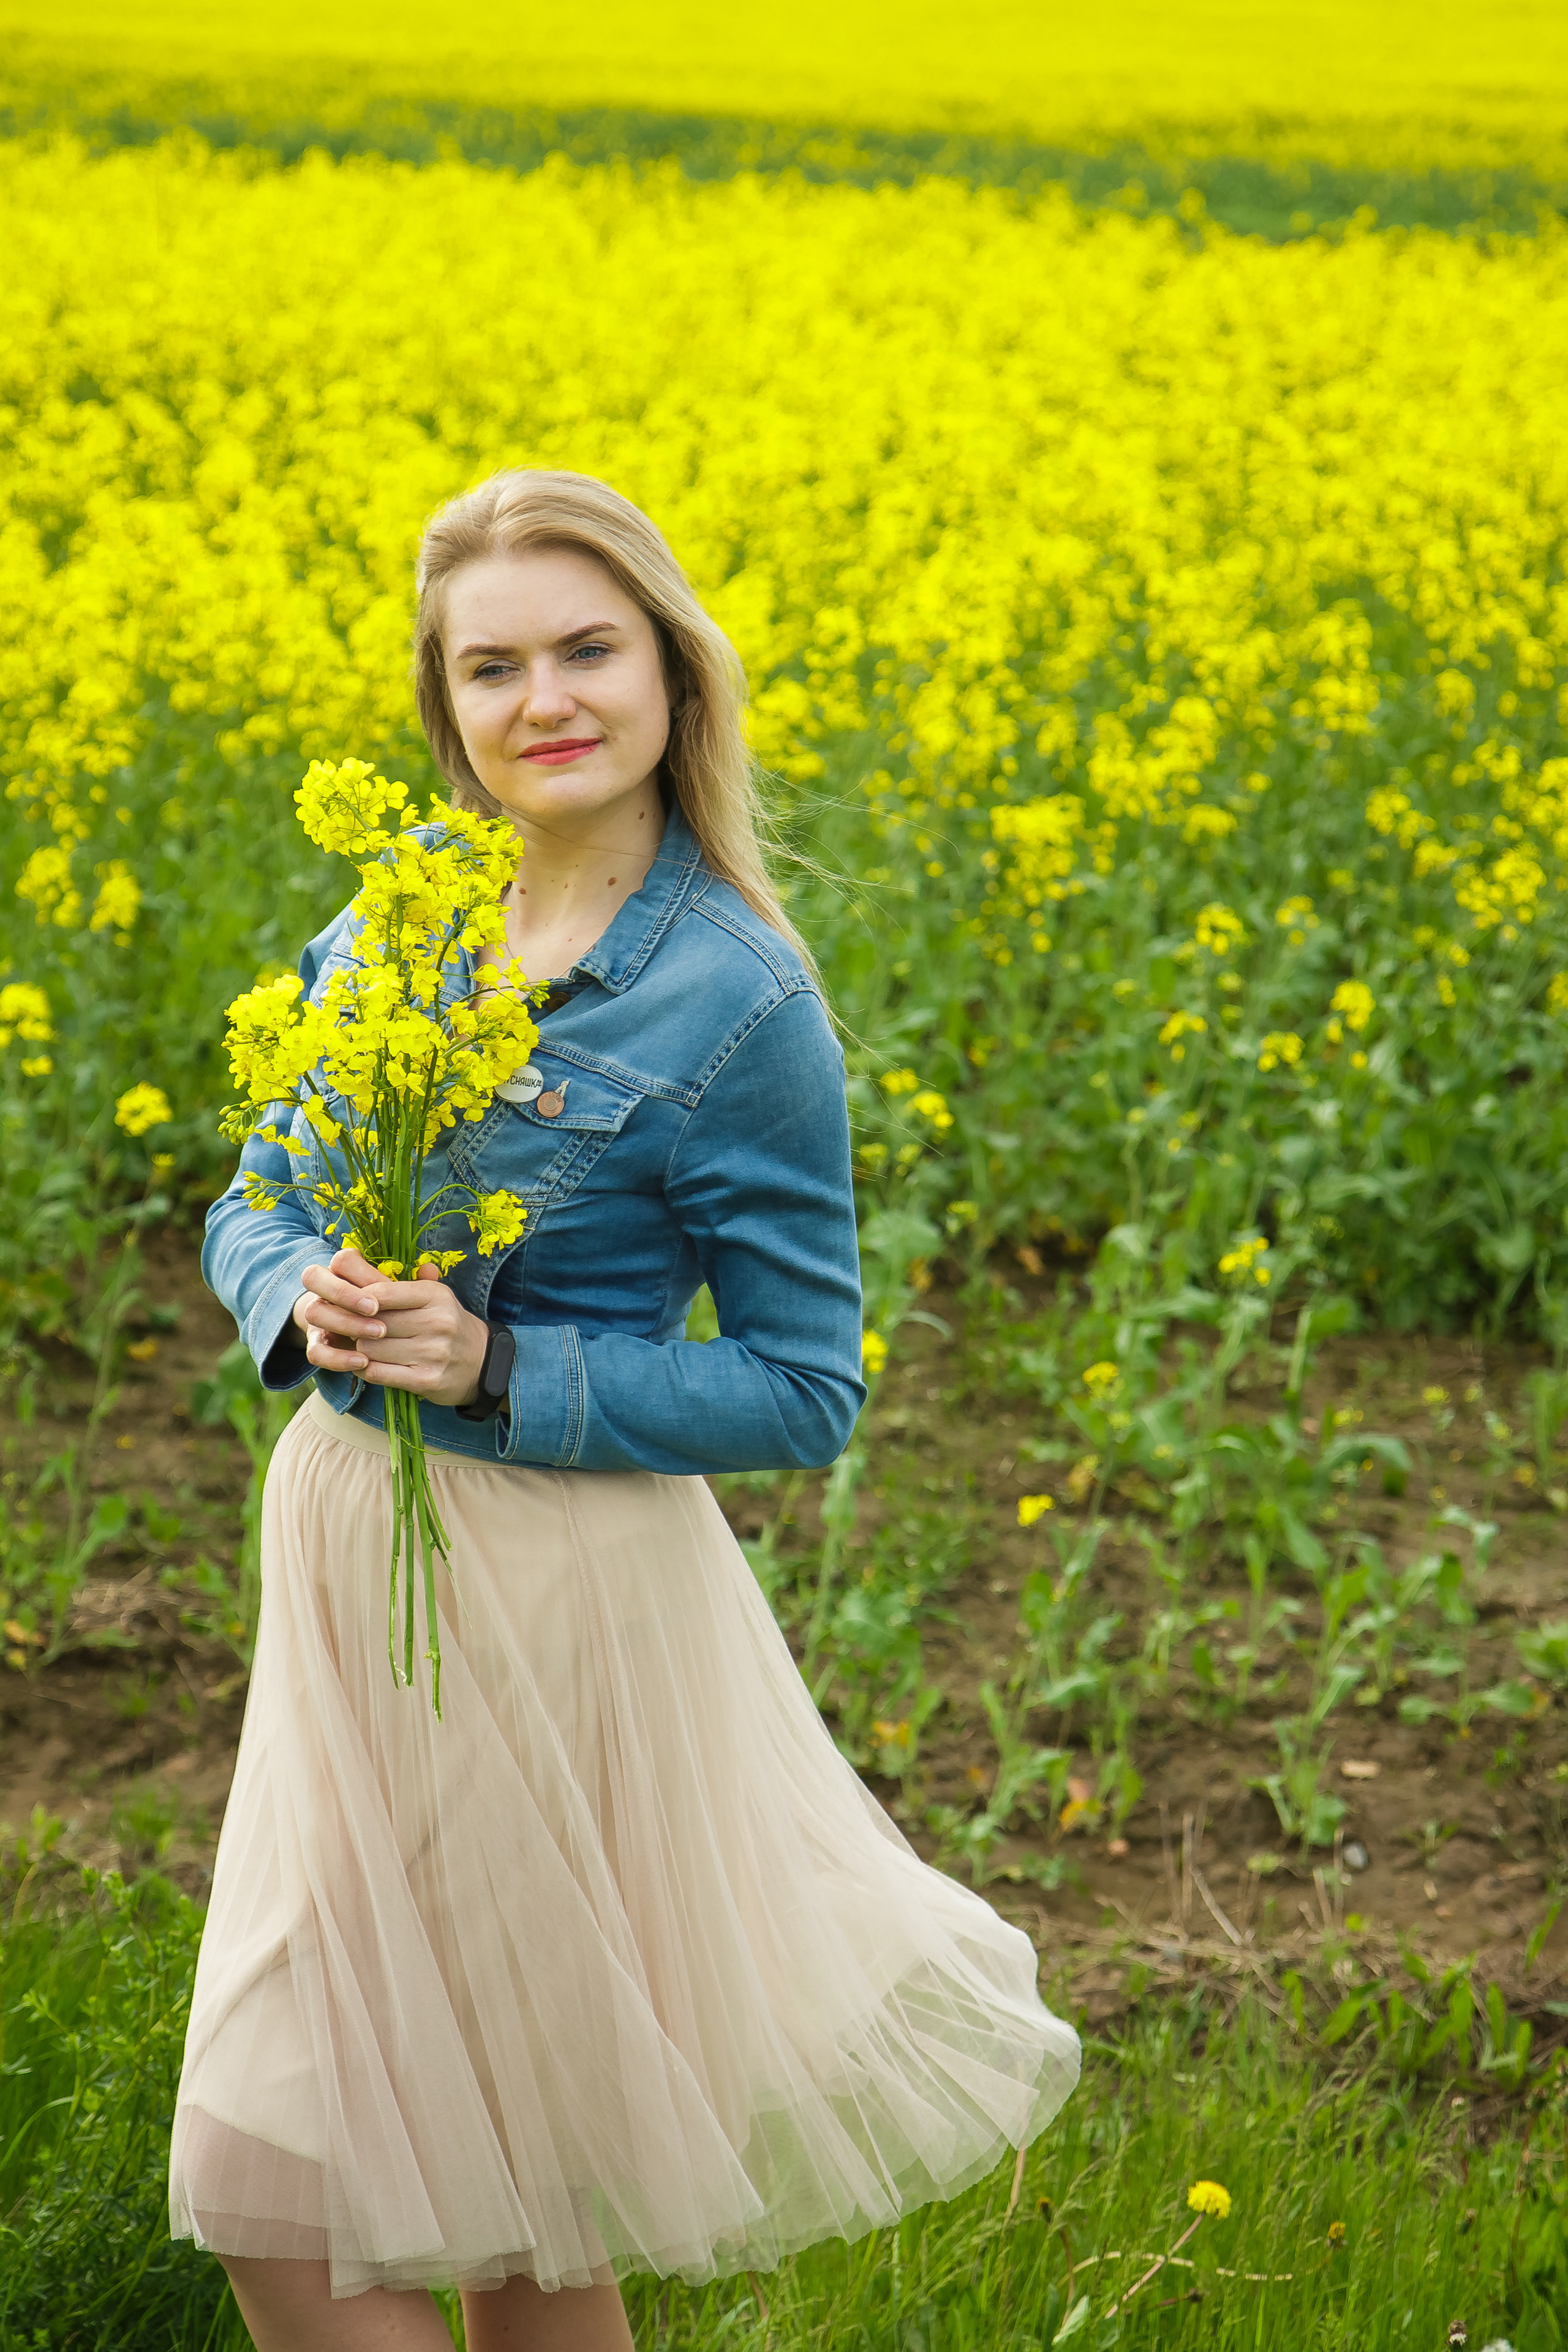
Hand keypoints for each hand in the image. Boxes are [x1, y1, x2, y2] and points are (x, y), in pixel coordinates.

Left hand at [292, 1248, 490, 1407]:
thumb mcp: (431, 1296)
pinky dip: (366, 1370)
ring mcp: (434, 1352)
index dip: (358, 1300)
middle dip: (357, 1327)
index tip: (351, 1306)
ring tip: (361, 1348)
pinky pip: (379, 1374)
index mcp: (435, 1295)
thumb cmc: (446, 1324)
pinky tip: (367, 1366)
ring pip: (372, 1349)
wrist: (482, 1362)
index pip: (382, 1292)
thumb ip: (395, 1282)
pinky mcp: (428, 1380)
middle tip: (349, 1329)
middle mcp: (438, 1321)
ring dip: (360, 1350)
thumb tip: (346, 1257)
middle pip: (373, 1323)